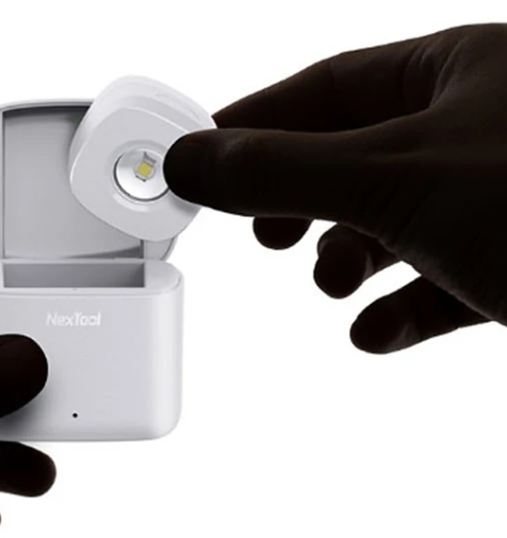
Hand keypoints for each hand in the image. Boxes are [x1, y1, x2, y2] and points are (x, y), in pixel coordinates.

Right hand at [165, 23, 506, 352]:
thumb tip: (192, 161)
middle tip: (263, 234)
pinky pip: (446, 278)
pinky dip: (403, 307)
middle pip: (356, 156)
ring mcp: (502, 197)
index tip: (201, 161)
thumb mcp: (396, 181)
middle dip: (301, 200)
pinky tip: (378, 332)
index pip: (322, 90)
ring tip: (329, 285)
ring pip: (400, 219)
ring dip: (350, 257)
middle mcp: (480, 128)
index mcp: (454, 74)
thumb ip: (282, 171)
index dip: (253, 125)